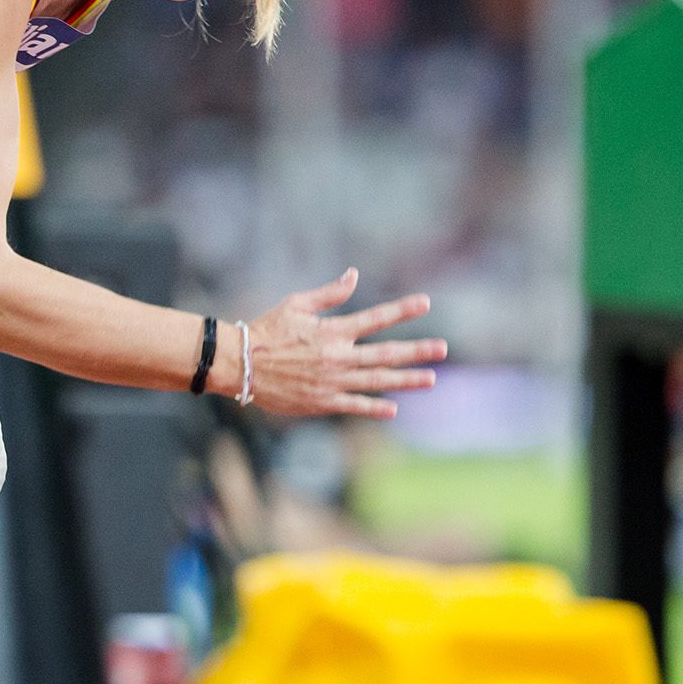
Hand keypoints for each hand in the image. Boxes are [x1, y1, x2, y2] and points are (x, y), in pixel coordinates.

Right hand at [247, 267, 445, 419]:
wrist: (240, 364)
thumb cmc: (266, 330)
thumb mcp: (296, 304)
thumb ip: (329, 293)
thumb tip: (354, 275)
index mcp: (333, 330)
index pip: (376, 317)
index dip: (402, 310)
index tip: (426, 303)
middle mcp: (338, 356)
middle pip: (386, 353)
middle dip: (417, 350)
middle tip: (442, 348)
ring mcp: (333, 381)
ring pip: (377, 380)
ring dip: (406, 379)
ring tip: (431, 379)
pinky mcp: (322, 401)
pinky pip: (355, 405)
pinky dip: (375, 408)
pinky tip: (393, 408)